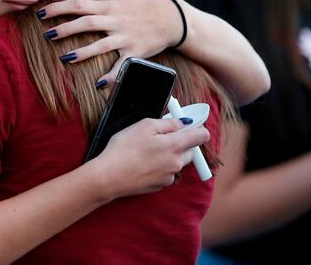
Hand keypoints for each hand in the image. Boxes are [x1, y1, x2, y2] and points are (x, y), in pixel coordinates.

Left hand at [39, 0, 182, 82]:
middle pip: (87, 23)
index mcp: (109, 5)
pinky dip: (112, 75)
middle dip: (66, 29)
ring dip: (83, 52)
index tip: (42, 13)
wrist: (170, 18)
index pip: (79, 4)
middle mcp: (116, 21)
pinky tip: (99, 83)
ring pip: (102, 44)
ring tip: (65, 57)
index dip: (59, 8)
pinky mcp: (135, 52)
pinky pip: (122, 65)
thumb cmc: (139, 4)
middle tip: (47, 34)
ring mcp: (125, 37)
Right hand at [90, 118, 209, 199]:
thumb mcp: (144, 126)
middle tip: (160, 138)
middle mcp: (176, 163)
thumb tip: (182, 123)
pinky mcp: (159, 186)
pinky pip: (166, 174)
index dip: (197, 128)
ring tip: (146, 152)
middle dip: (180, 143)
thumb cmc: (123, 149)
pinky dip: (159, 168)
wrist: (108, 177)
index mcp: (175, 145)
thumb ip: (168, 123)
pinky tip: (142, 164)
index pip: (202, 136)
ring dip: (168, 156)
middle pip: (190, 151)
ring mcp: (169, 177)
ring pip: (176, 163)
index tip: (188, 125)